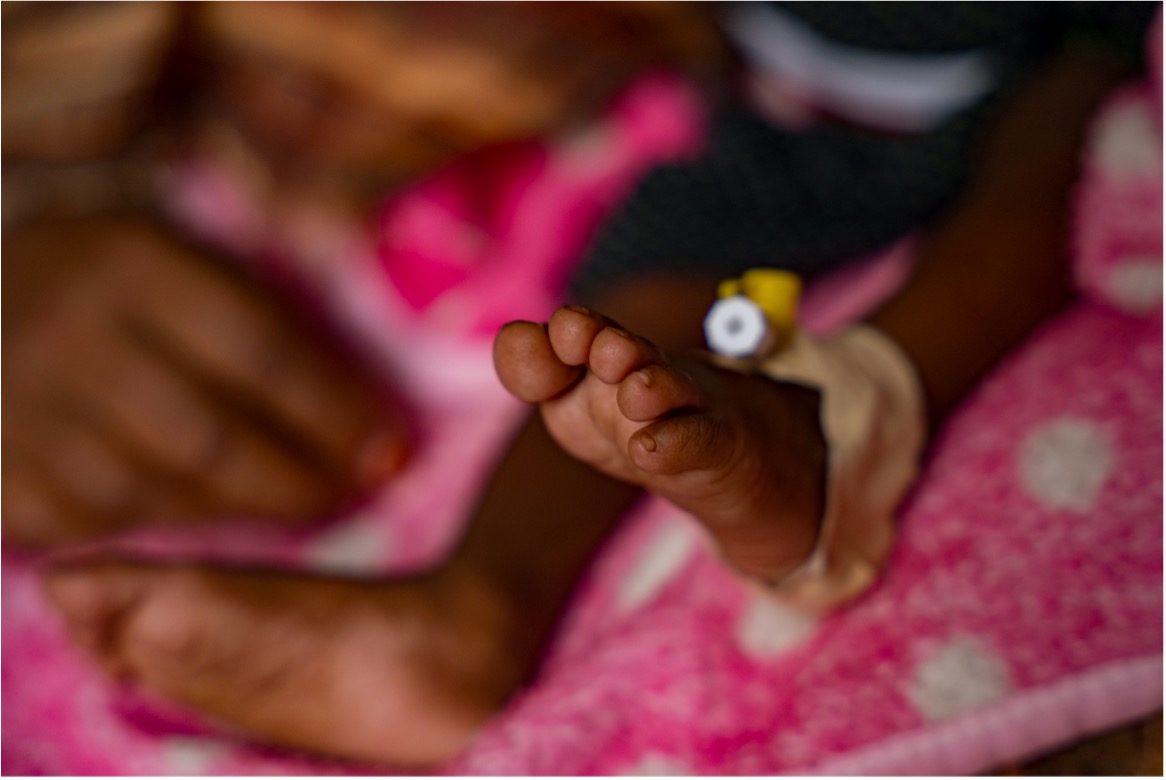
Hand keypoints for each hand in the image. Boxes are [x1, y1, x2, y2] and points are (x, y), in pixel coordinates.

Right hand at [3, 216, 409, 546]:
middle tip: (357, 494)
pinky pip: (101, 527)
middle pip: (214, 438)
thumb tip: (368, 402)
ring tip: (305, 510)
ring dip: (248, 516)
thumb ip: (260, 308)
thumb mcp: (175, 252)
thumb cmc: (103, 277)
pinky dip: (168, 534)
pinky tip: (215, 525)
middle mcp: (72, 335)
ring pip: (160, 493)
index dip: (336, 412)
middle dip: (302, 481)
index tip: (391, 448)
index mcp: (133, 264)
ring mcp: (21, 412)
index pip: (260, 352)